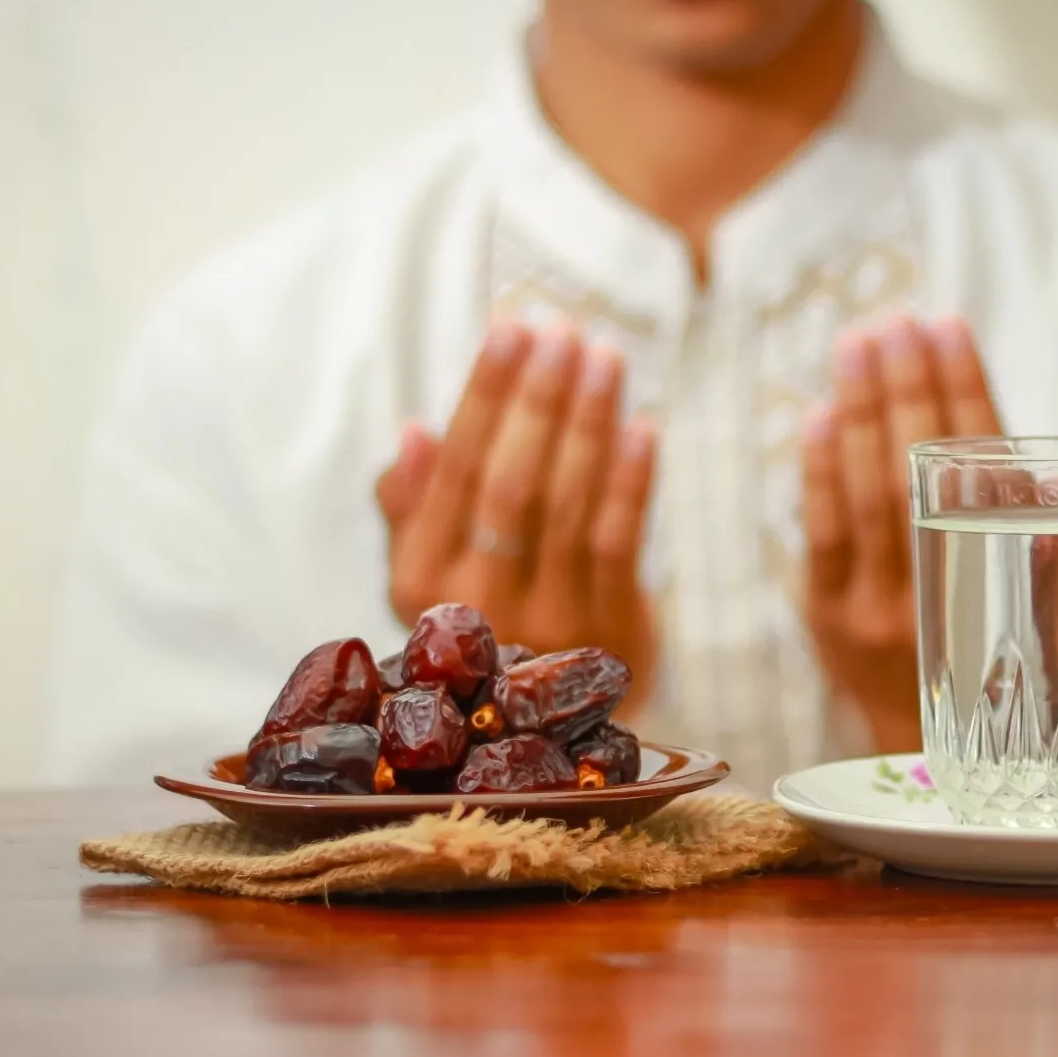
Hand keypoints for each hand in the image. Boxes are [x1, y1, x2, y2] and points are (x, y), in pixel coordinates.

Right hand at [377, 319, 657, 696]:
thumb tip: (414, 432)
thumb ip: (415, 508)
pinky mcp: (607, 631)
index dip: (485, 395)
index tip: (510, 329)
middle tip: (563, 331)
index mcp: (418, 581)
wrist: (559, 728)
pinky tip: (643, 427)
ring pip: (567, 505)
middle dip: (538, 399)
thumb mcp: (433, 575)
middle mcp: (473, 604)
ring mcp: (544, 622)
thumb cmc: (492, 619)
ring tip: (606, 357)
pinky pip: (619, 542)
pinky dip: (631, 481)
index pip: (454, 470)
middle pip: (510, 483)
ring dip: (589, 423)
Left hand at [800, 315, 1001, 751]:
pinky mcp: (831, 620)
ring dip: (863, 409)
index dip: (964, 387)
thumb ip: (1033, 533)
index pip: (986, 460)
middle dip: (905, 384)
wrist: (936, 751)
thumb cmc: (1002, 662)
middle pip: (919, 467)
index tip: (946, 324)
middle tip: (892, 319)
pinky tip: (820, 416)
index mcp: (1010, 573)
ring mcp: (882, 607)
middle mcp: (946, 590)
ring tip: (858, 343)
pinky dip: (820, 472)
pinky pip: (823, 536)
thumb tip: (1031, 457)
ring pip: (868, 492)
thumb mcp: (1046, 604)